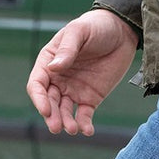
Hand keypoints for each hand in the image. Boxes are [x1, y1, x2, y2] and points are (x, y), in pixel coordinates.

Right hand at [27, 9, 137, 135]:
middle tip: (57, 127)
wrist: (122, 32)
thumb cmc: (95, 27)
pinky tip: (87, 131)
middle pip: (49, 102)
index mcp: (49, 63)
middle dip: (51, 116)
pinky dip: (84, 124)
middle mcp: (58, 79)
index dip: (39, 99)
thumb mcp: (79, 31)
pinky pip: (83, 115)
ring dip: (66, 122)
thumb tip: (54, 67)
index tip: (46, 110)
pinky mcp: (90, 98)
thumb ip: (67, 49)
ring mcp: (73, 90)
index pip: (37, 85)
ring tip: (72, 129)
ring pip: (64, 111)